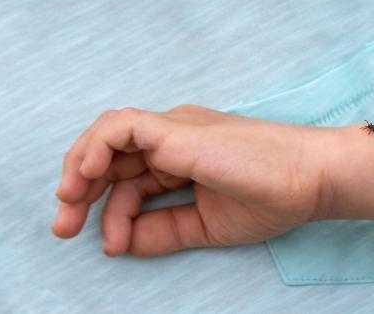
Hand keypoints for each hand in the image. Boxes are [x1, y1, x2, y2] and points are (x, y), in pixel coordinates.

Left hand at [51, 104, 338, 256]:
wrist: (310, 179)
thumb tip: (119, 243)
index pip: (129, 178)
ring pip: (107, 136)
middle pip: (109, 157)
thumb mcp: (205, 225)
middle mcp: (171, 138)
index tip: (107, 245)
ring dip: (79, 171)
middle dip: (80, 192)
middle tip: (63, 228)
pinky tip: (86, 178)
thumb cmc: (270, 197)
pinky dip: (96, 147)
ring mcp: (174, 129)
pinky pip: (122, 127)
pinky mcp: (177, 128)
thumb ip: (164, 231)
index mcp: (180, 157)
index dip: (109, 211)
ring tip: (69, 206)